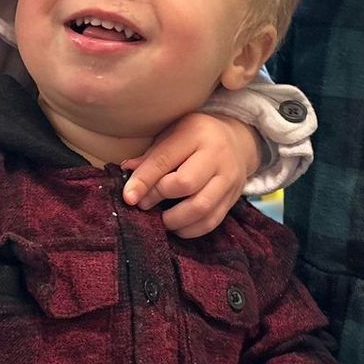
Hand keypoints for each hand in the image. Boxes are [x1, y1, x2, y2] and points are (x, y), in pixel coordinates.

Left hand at [121, 112, 256, 238]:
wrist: (236, 141)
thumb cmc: (194, 137)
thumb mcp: (171, 134)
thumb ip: (152, 155)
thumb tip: (126, 171)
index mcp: (195, 133)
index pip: (165, 159)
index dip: (144, 181)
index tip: (128, 197)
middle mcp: (216, 155)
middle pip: (186, 184)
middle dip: (159, 197)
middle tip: (145, 204)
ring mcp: (229, 178)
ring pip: (201, 207)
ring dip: (174, 219)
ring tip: (160, 218)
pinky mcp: (233, 198)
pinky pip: (211, 221)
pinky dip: (190, 229)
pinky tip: (177, 225)